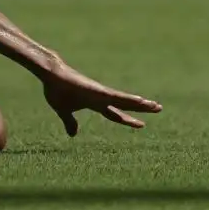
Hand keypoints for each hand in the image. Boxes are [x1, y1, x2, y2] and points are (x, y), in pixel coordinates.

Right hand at [41, 59, 162, 135]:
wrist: (50, 75)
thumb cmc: (56, 90)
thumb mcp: (63, 111)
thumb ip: (70, 121)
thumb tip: (73, 134)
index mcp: (95, 104)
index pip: (115, 114)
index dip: (128, 120)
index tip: (141, 125)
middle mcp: (102, 97)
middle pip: (126, 104)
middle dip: (142, 109)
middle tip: (159, 108)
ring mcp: (101, 93)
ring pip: (125, 100)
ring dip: (140, 104)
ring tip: (155, 106)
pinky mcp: (98, 90)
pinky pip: (117, 97)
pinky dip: (129, 100)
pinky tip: (140, 100)